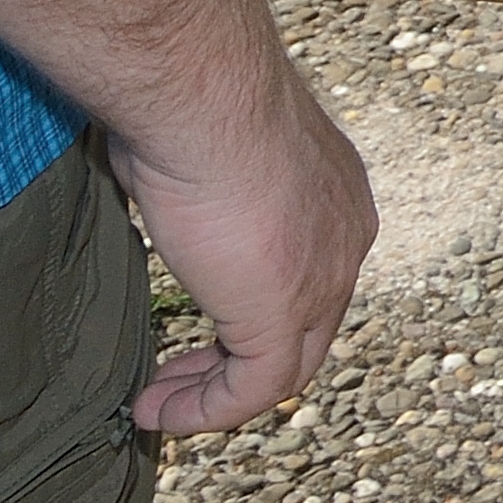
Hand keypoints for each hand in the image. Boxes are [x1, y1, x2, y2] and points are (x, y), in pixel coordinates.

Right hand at [115, 63, 378, 436]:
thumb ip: (199, 175)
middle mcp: (344, 234)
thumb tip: (160, 173)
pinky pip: (253, 389)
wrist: (203, 90)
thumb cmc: (192, 91)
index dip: (250, 305)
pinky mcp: (284, 313)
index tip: (200, 322)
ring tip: (158, 404)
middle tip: (174, 377)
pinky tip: (158, 412)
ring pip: (283, 366)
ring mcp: (323, 277)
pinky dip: (206, 410)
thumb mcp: (204, 138)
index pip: (308, 271)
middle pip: (304, 325)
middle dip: (234, 358)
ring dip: (215, 393)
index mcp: (334, 190)